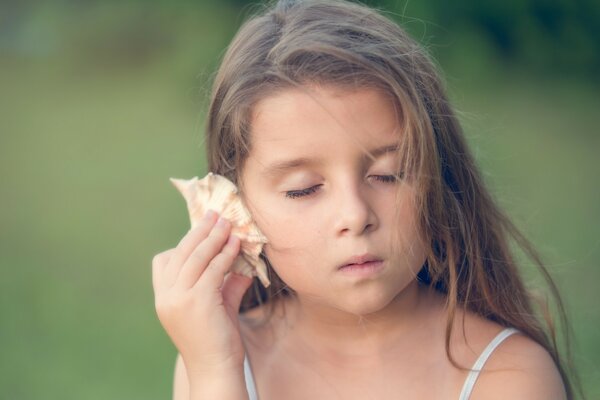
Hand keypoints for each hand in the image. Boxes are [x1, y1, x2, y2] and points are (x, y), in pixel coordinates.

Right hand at [152, 210, 253, 375]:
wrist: (215, 370)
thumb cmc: (215, 341)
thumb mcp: (216, 307)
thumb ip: (225, 285)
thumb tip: (243, 266)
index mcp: (163, 298)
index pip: (163, 261)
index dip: (183, 242)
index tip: (202, 228)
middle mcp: (166, 296)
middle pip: (180, 253)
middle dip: (199, 231)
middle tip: (215, 215)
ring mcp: (178, 299)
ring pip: (195, 257)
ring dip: (213, 237)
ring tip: (226, 223)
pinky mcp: (197, 301)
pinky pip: (212, 269)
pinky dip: (225, 254)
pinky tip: (236, 244)